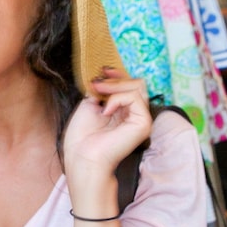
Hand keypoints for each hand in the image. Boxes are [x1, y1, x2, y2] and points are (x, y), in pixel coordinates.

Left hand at [63, 68, 151, 186]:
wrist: (82, 156)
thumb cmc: (82, 137)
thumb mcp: (89, 105)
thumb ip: (101, 91)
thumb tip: (105, 77)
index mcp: (123, 111)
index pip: (130, 85)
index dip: (118, 75)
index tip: (103, 70)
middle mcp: (134, 114)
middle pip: (137, 83)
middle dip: (115, 79)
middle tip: (96, 84)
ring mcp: (141, 118)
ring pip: (138, 86)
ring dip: (114, 86)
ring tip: (98, 93)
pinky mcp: (144, 123)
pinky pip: (135, 97)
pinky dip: (117, 98)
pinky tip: (106, 111)